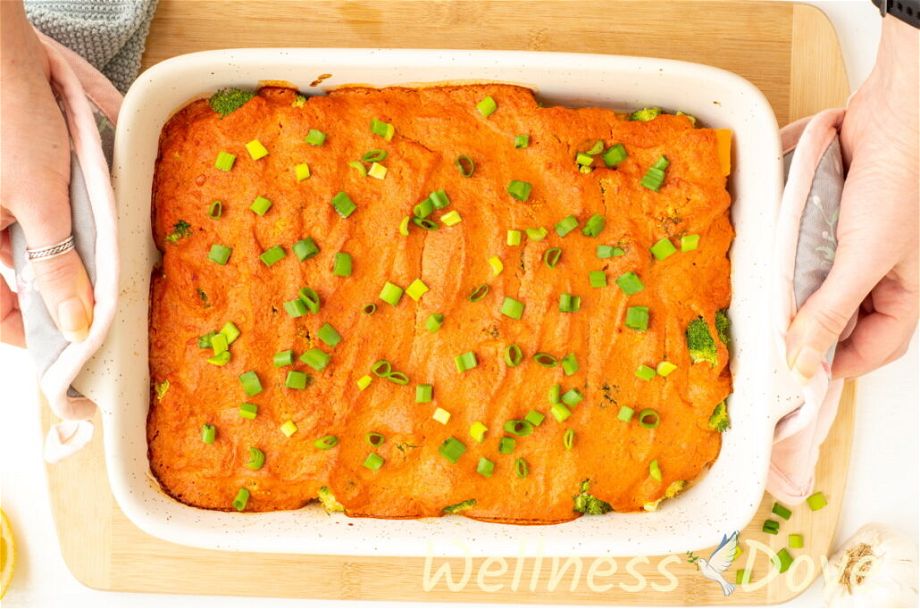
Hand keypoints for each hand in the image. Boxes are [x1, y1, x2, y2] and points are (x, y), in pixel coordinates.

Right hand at [1, 1, 93, 345]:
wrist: (5, 53)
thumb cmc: (9, 123)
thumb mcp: (39, 203)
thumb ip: (57, 264)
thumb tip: (75, 324)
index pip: (0, 311)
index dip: (36, 334)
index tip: (78, 348)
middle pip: (32, 276)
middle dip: (73, 284)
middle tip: (113, 295)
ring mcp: (9, 199)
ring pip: (53, 243)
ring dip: (86, 247)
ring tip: (115, 248)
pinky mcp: (33, 176)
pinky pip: (63, 208)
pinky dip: (87, 213)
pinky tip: (108, 207)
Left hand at [786, 15, 918, 380]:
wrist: (893, 115)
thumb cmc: (901, 179)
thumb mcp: (864, 258)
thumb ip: (832, 311)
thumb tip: (803, 361)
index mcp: (902, 290)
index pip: (874, 348)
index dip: (838, 363)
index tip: (795, 370)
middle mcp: (877, 271)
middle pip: (838, 318)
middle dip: (806, 322)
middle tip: (771, 326)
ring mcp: (851, 244)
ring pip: (815, 283)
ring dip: (791, 286)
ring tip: (768, 286)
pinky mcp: (829, 219)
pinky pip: (802, 244)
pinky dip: (786, 248)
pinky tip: (771, 248)